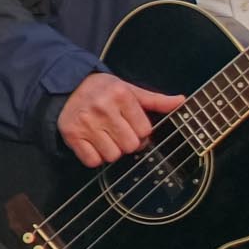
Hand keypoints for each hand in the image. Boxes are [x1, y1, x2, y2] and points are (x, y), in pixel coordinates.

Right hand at [58, 70, 185, 166]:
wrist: (67, 86)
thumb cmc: (104, 91)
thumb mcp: (130, 90)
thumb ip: (156, 100)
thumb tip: (181, 101)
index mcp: (121, 95)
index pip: (145, 131)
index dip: (141, 132)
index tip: (132, 125)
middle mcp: (103, 108)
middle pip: (131, 146)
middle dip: (128, 142)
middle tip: (119, 132)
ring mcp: (86, 123)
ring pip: (113, 156)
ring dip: (112, 151)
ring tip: (106, 136)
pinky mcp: (71, 135)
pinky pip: (93, 161)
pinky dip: (95, 157)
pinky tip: (93, 142)